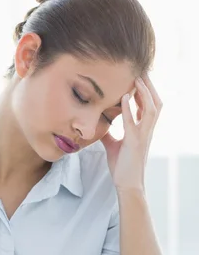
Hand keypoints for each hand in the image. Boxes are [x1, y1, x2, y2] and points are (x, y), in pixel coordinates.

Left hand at [100, 74, 162, 192]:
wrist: (127, 185)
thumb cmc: (122, 166)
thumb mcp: (113, 145)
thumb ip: (109, 133)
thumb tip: (99, 124)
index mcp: (142, 129)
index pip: (148, 104)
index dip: (145, 90)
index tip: (138, 75)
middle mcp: (146, 130)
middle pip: (155, 101)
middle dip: (149, 85)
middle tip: (142, 69)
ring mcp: (143, 136)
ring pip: (152, 108)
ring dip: (144, 92)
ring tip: (137, 78)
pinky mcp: (135, 143)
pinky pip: (134, 123)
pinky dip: (129, 110)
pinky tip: (123, 98)